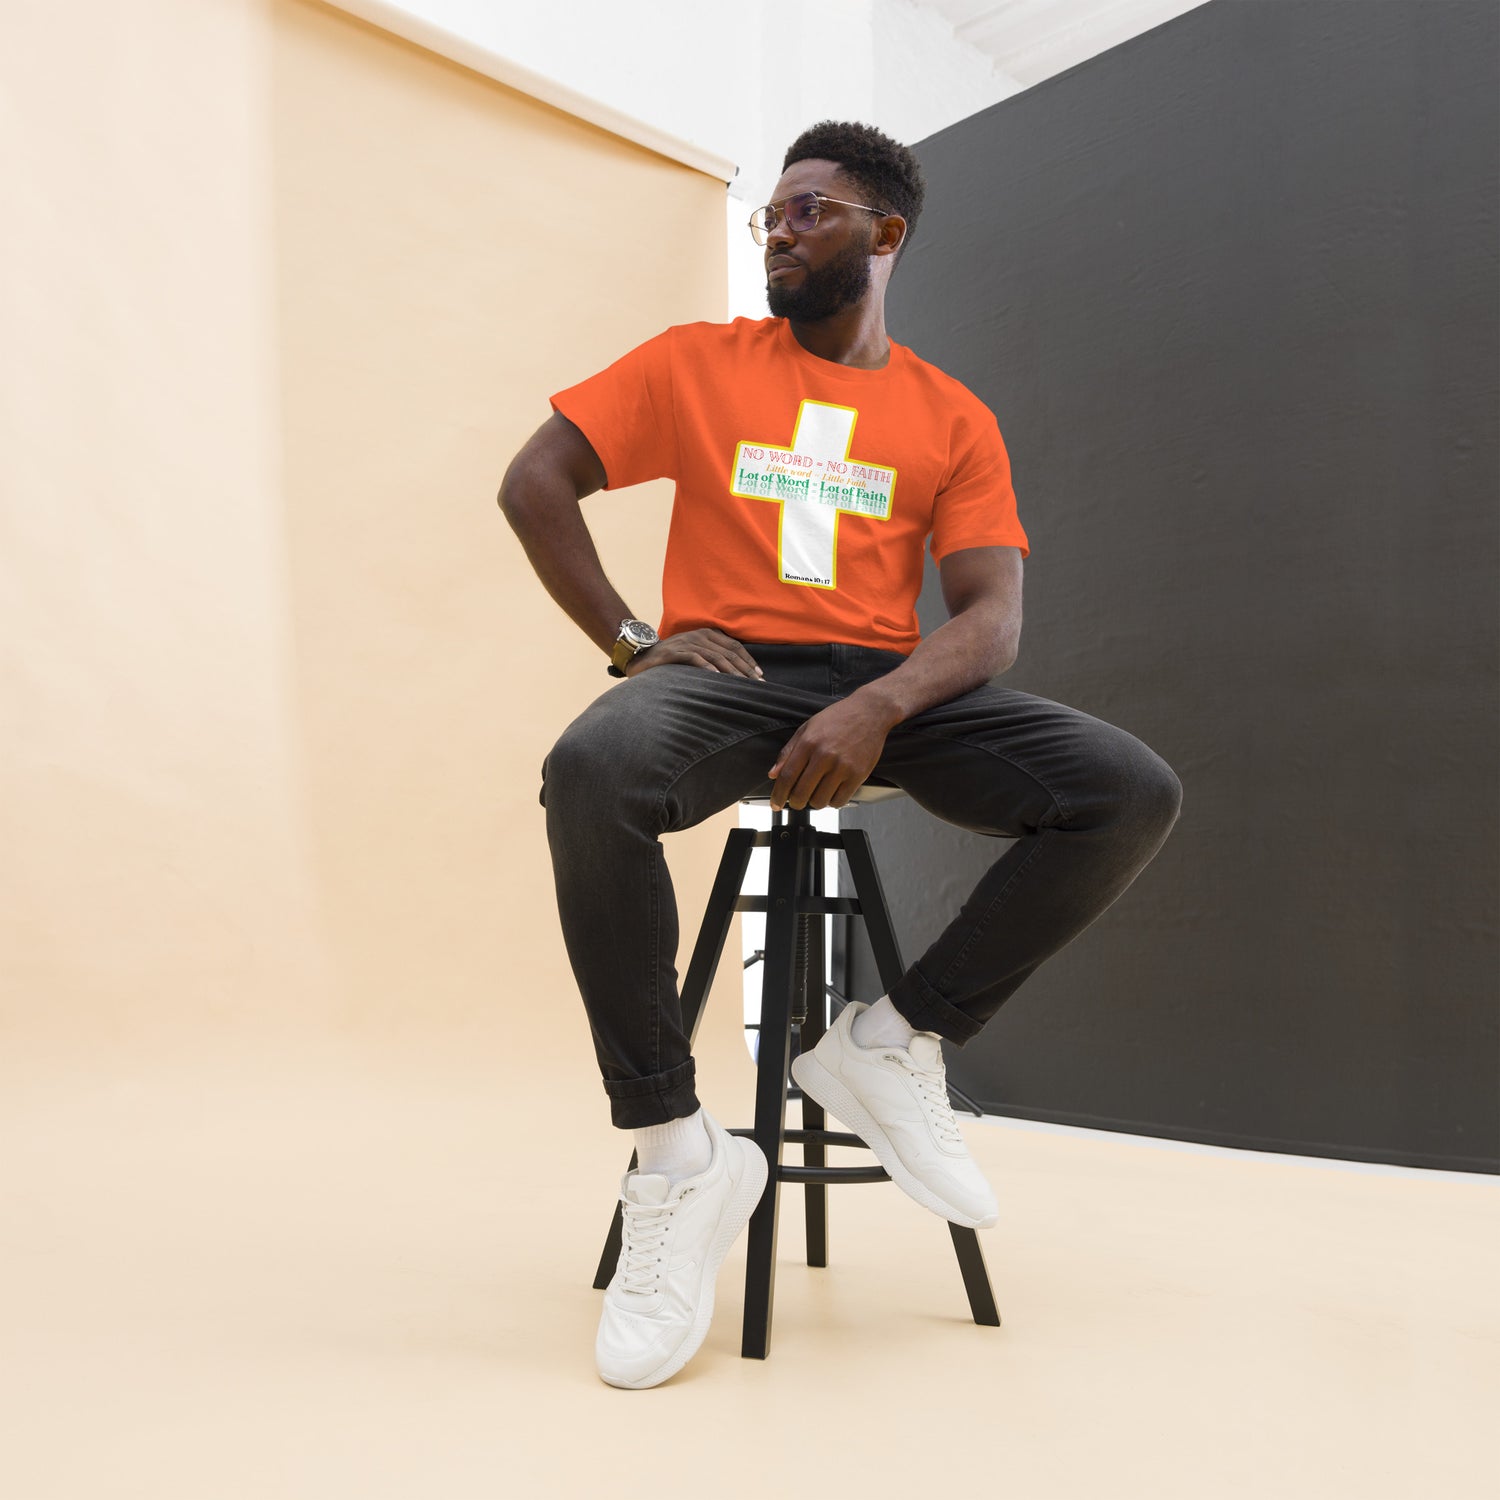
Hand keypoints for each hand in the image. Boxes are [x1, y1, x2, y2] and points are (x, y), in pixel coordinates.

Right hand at [625, 628, 762, 678]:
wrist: (641, 656)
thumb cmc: (672, 659)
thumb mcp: (695, 653)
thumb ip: (712, 657)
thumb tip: (736, 673)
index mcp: (707, 634)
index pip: (734, 645)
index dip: (748, 660)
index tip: (759, 675)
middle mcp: (698, 635)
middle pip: (728, 652)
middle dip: (745, 669)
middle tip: (756, 685)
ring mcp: (686, 643)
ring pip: (715, 656)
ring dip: (731, 672)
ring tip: (742, 685)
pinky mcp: (674, 652)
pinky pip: (695, 659)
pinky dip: (708, 668)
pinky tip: (718, 678)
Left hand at [767, 695, 894, 809]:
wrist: (870, 712)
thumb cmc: (838, 718)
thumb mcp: (807, 728)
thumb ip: (788, 751)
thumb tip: (773, 774)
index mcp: (809, 743)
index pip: (787, 777)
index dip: (778, 795)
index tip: (776, 804)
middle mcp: (824, 756)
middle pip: (801, 793)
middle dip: (795, 803)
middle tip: (796, 801)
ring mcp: (842, 767)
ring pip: (820, 801)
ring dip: (814, 802)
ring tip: (816, 793)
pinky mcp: (858, 775)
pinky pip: (840, 800)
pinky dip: (832, 802)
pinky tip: (831, 792)